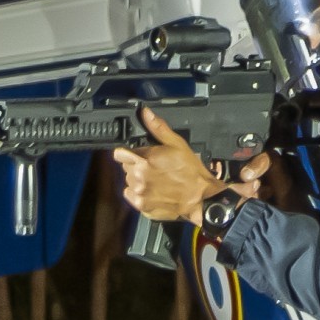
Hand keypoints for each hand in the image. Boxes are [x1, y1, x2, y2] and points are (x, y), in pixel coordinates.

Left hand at [112, 107, 261, 222]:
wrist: (200, 197)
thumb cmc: (191, 171)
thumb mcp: (177, 144)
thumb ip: (158, 128)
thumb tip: (146, 113)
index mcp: (144, 160)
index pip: (119, 154)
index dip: (129, 153)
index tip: (138, 155)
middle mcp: (138, 178)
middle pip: (125, 168)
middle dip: (136, 166)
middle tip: (153, 167)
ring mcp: (139, 194)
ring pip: (129, 182)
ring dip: (138, 180)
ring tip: (156, 180)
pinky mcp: (142, 206)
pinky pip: (132, 196)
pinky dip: (139, 194)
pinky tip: (153, 191)